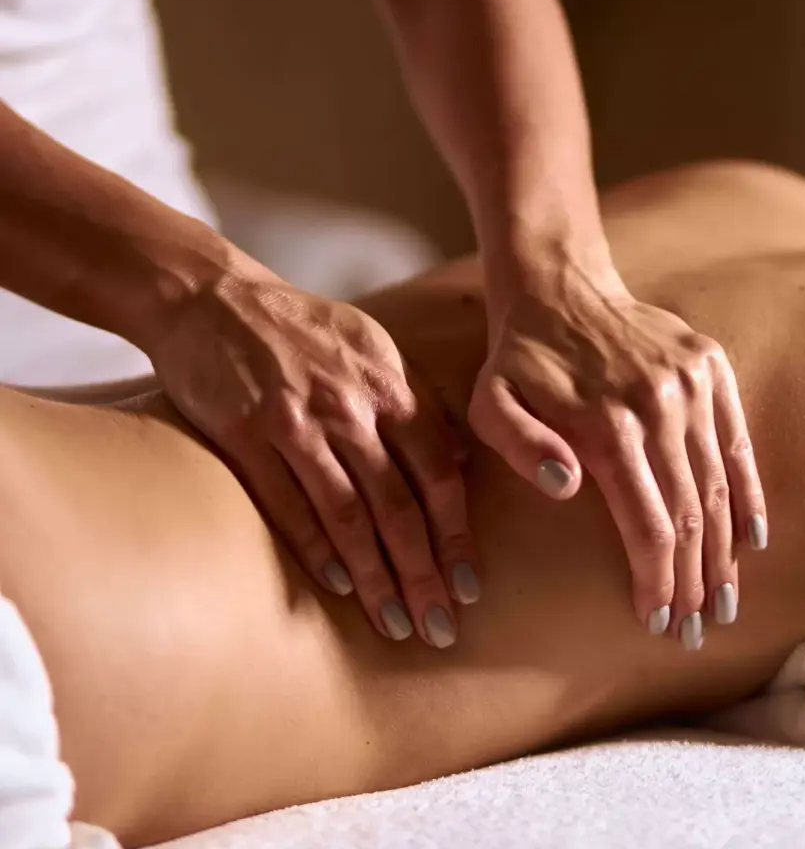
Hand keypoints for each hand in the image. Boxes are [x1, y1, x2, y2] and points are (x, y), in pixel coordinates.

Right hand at [146, 263, 479, 648]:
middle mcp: (351, 405)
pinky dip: (314, 548)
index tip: (468, 583)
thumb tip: (458, 456)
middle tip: (440, 627)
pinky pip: (286, 502)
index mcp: (390, 384)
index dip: (456, 533)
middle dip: (423, 572)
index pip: (438, 471)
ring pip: (348, 512)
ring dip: (374, 575)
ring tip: (394, 623)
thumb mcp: (373, 346)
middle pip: (399, 504)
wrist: (215, 297)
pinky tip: (336, 585)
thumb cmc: (301, 328)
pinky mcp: (246, 432)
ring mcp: (297, 420)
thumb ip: (417, 400)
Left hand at [468, 261, 765, 648]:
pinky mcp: (711, 367)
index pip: (648, 523)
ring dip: (725, 551)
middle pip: (690, 513)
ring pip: (719, 485)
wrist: (560, 288)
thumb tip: (568, 488)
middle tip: (699, 629)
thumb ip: (521, 447)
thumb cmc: (519, 360)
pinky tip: (753, 538)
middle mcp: (659, 406)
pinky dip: (748, 493)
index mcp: (606, 425)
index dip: (657, 580)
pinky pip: (738, 442)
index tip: (660, 622)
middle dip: (695, 581)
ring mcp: (692, 384)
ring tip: (727, 601)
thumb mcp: (491, 403)